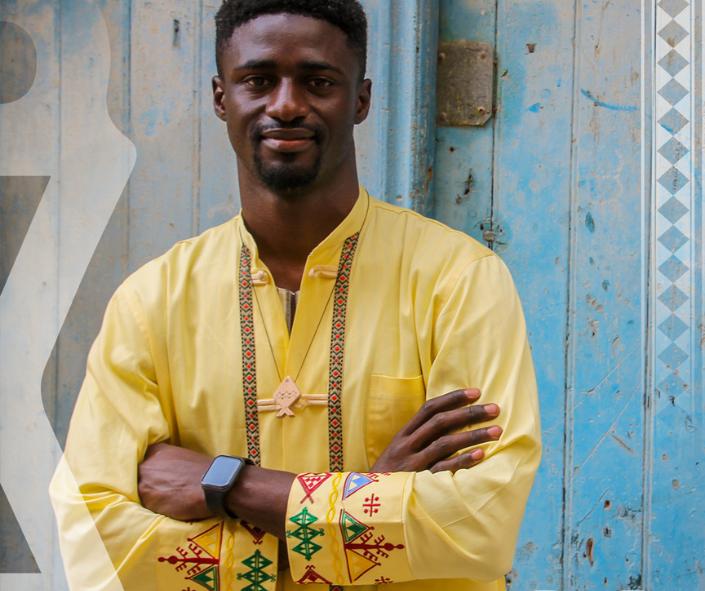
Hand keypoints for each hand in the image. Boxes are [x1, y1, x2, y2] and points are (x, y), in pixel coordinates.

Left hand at [138, 442, 211, 520]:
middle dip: (149, 482)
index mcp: (157, 450)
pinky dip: (155, 506)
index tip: (158, 477)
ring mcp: (144, 481)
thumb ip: (169, 461)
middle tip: (163, 490)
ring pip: (141, 491)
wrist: (213, 485)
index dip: (152, 471)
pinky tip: (168, 507)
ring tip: (167, 500)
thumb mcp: (184, 457)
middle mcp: (146, 463)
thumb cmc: (204, 471)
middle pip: (140, 475)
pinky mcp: (146, 499)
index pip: (145, 460)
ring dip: (151, 496)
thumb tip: (166, 471)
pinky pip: (146, 504)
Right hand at [371, 388, 500, 472]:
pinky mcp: (418, 484)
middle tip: (495, 408)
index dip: (453, 398)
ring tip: (497, 430)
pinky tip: (481, 455)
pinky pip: (443, 470)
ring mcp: (412, 464)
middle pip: (440, 423)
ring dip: (473, 435)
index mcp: (403, 434)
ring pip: (444, 443)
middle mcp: (407, 445)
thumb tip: (450, 423)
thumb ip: (418, 438)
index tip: (476, 392)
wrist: (367, 503)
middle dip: (469, 413)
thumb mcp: (398, 452)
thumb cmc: (389, 477)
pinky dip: (462, 461)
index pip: (429, 408)